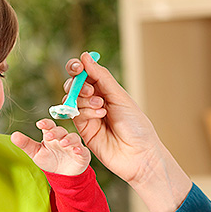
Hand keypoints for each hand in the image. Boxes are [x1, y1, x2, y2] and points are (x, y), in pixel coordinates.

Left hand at [11, 119, 90, 175]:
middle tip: (48, 135)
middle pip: (60, 130)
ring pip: (73, 138)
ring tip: (62, 143)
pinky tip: (76, 151)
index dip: (46, 123)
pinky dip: (80, 149)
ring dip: (68, 139)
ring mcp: (73, 145)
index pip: (49, 126)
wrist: (62, 175)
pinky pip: (83, 150)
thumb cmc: (49, 160)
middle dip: (55, 132)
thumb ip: (26, 144)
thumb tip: (13, 136)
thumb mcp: (36, 153)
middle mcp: (62, 138)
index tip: (40, 124)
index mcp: (51, 135)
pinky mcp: (82, 154)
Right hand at [65, 52, 191, 211]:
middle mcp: (94, 101)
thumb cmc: (136, 125)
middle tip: (90, 91)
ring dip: (84, 100)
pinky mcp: (82, 129)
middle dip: (78, 85)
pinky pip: (74, 114)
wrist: (139, 154)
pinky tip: (99, 116)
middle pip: (74, 85)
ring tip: (102, 108)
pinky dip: (84, 112)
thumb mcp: (120, 96)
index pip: (86, 73)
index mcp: (106, 90)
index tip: (76, 66)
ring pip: (71, 99)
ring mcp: (87, 115)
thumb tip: (85, 56)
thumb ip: (101, 77)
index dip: (77, 67)